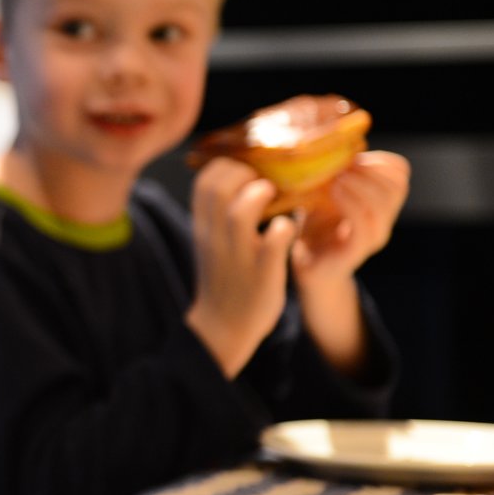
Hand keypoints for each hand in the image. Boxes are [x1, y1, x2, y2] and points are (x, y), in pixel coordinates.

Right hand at [186, 157, 296, 377]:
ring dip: (262, 195)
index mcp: (203, 228)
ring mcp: (238, 256)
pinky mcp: (262, 275)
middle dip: (244, 172)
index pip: (204, 182)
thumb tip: (248, 181)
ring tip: (275, 196)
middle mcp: (216, 238)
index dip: (227, 167)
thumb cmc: (224, 280)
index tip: (247, 171)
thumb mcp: (211, 243)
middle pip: (217, 187)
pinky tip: (290, 227)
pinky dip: (284, 229)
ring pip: (240, 213)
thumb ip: (221, 215)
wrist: (222, 327)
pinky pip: (273, 244)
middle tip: (264, 181)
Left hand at [291, 150, 410, 288]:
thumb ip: (334, 172)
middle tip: (342, 165)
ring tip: (336, 178)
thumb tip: (330, 142)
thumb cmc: (314, 225)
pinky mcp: (356, 251)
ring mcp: (373, 237)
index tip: (352, 155)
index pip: (400, 172)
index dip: (379, 158)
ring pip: (384, 203)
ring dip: (359, 184)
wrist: (306, 265)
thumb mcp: (324, 191)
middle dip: (369, 169)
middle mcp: (383, 219)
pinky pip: (364, 225)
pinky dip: (350, 203)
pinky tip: (333, 193)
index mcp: (381, 202)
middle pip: (396, 185)